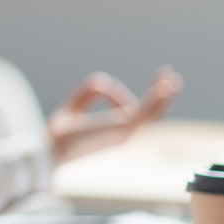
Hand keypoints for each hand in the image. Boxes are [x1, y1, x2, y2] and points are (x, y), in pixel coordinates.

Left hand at [48, 66, 181, 165]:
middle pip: (149, 114)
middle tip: (169, 76)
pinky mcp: (124, 129)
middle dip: (160, 96)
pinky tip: (165, 86)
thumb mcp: (71, 109)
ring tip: (172, 78)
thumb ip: (85, 95)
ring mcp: (125, 132)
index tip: (101, 84)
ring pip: (153, 113)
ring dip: (163, 95)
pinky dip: (157, 98)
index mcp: (112, 133)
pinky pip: (146, 112)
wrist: (50, 148)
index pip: (126, 112)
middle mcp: (122, 134)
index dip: (117, 94)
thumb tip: (101, 80)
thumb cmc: (57, 136)